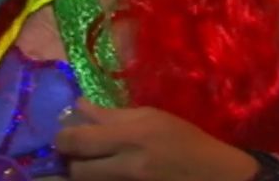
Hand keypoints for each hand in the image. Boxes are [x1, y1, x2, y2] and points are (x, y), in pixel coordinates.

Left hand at [55, 99, 258, 180]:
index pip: (79, 139)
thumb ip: (112, 114)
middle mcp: (127, 165)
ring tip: (87, 163)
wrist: (215, 175)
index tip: (63, 134)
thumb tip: (78, 105)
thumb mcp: (151, 116)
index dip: (62, 138)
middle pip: (77, 170)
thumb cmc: (185, 139)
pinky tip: (103, 172)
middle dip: (69, 161)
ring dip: (81, 174)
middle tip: (71, 153)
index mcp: (132, 136)